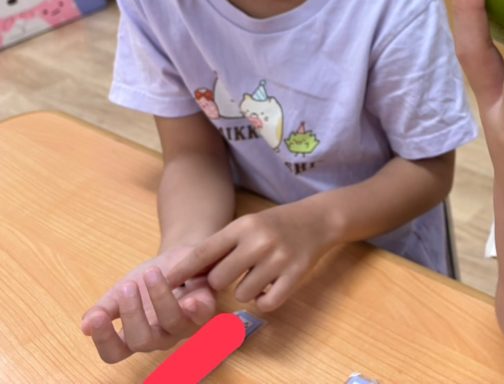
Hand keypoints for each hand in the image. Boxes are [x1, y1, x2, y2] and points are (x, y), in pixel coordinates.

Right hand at [80, 246, 215, 362]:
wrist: (181, 258)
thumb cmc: (149, 281)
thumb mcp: (124, 289)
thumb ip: (106, 307)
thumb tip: (84, 326)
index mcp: (134, 335)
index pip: (114, 353)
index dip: (104, 341)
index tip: (95, 318)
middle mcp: (159, 337)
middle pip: (141, 341)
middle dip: (132, 314)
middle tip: (126, 287)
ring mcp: (183, 326)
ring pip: (171, 323)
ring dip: (159, 298)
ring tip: (151, 273)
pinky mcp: (205, 310)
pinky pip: (202, 315)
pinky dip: (196, 308)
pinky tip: (189, 298)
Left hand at [165, 201, 333, 312]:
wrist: (319, 219)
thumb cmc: (276, 224)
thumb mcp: (248, 225)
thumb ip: (222, 246)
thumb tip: (188, 273)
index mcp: (243, 226)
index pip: (204, 252)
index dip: (182, 271)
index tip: (164, 283)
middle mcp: (259, 241)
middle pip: (218, 280)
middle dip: (221, 283)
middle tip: (234, 274)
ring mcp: (278, 258)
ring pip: (241, 294)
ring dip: (245, 291)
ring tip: (258, 276)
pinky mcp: (295, 275)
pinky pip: (266, 303)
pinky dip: (264, 300)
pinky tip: (270, 287)